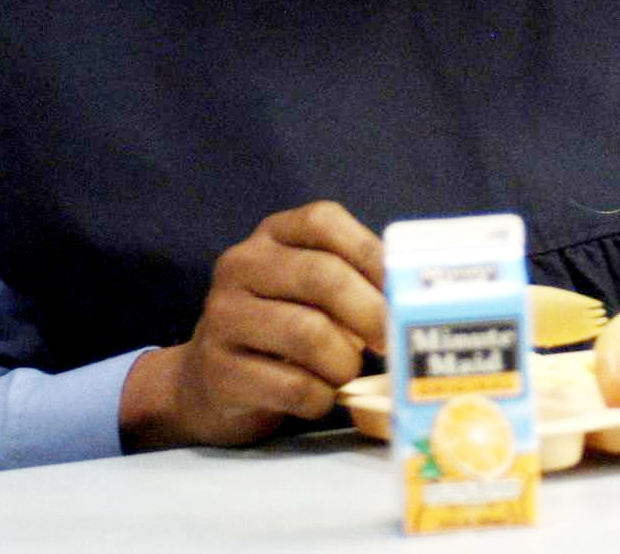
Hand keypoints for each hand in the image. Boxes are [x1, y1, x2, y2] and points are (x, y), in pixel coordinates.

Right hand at [120, 200, 385, 450]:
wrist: (205, 383)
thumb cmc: (281, 328)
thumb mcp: (310, 291)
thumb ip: (354, 280)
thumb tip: (414, 298)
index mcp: (272, 235)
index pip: (324, 221)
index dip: (371, 255)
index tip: (402, 292)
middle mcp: (241, 265)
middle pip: (322, 276)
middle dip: (370, 313)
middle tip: (390, 341)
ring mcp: (222, 317)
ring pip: (308, 333)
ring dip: (344, 362)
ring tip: (347, 373)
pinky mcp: (217, 370)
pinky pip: (290, 385)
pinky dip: (320, 398)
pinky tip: (319, 398)